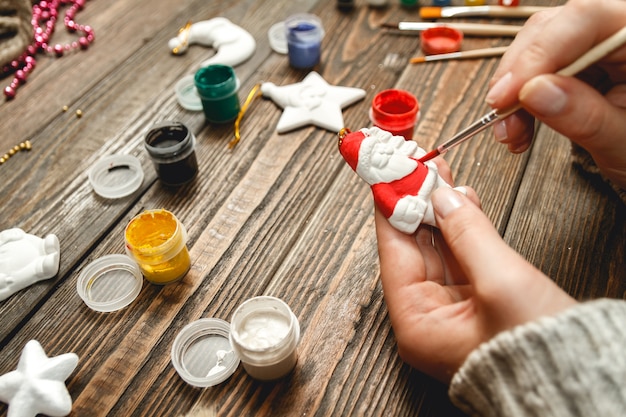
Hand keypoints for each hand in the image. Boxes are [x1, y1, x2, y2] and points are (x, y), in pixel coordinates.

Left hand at [375, 185, 575, 382]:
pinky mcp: (476, 306)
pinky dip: (461, 230)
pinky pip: (460, 259)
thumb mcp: (500, 283)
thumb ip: (468, 234)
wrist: (580, 380)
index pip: (393, 253)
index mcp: (417, 324)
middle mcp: (427, 320)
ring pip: (438, 250)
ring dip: (440, 212)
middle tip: (416, 168)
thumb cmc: (538, 353)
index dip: (392, 209)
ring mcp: (452, 313)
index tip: (389, 175)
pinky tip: (461, 203)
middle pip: (414, 249)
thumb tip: (443, 198)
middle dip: (417, 205)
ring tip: (438, 176)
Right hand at [485, 0, 625, 189]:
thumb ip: (584, 115)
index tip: (508, 93)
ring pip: (536, 48)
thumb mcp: (623, 141)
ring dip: (513, 91)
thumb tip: (532, 92)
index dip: (539, 52)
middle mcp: (617, 30)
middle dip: (519, 74)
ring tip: (510, 131)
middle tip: (500, 114)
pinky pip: (536, 68)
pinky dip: (519, 99)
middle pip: (553, 29)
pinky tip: (518, 125)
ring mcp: (596, 44)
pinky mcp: (578, 60)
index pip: (585, 19)